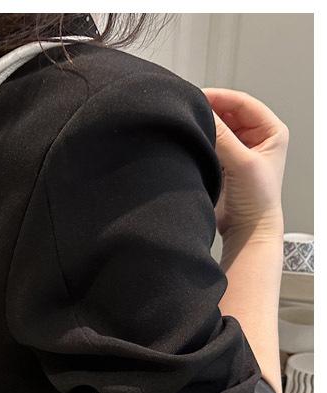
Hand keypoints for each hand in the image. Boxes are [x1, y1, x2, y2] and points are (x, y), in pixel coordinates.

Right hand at [201, 87, 288, 241]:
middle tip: (187, 110)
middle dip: (209, 111)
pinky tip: (190, 141)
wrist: (247, 230)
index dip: (220, 97)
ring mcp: (238, 150)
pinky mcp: (223, 163)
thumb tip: (204, 113)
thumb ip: (224, 137)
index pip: (243, 103)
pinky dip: (200, 141)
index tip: (197, 97)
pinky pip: (210, 144)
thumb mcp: (242, 163)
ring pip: (218, 128)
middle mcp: (255, 138)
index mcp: (271, 131)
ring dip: (204, 127)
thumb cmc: (257, 200)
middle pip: (228, 114)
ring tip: (187, 126)